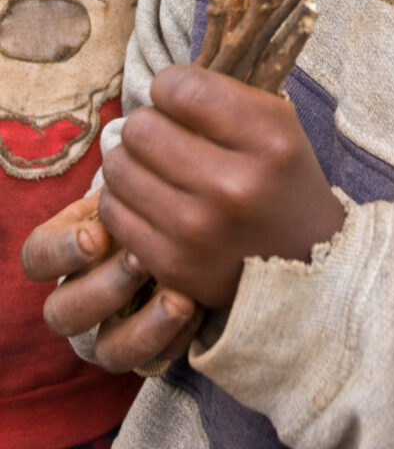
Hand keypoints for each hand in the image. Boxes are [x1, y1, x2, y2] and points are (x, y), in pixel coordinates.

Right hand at [21, 192, 202, 372]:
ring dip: (141, 327)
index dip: (60, 253)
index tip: (96, 236)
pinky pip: (156, 361)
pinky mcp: (152, 348)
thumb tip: (129, 181)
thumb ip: (130, 189)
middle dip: (103, 288)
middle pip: (63, 313)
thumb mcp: (142, 185)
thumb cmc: (164, 195)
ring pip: (106, 351)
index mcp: (70, 249)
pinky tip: (200, 306)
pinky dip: (178, 337)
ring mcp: (114, 327)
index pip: (37, 257)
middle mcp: (83, 294)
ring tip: (178, 298)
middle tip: (140, 260)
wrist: (205, 221)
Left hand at [99, 63, 344, 309]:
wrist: (307, 263)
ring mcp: (198, 230)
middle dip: (148, 123)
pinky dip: (124, 198)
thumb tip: (156, 85)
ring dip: (131, 160)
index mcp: (267, 140)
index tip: (177, 98)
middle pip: (141, 127)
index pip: (182, 88)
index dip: (169, 85)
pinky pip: (112, 210)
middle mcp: (233, 185)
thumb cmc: (284, 178)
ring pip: (119, 167)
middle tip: (164, 135)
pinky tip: (148, 198)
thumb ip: (221, 94)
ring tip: (154, 166)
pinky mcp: (171, 264)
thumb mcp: (277, 122)